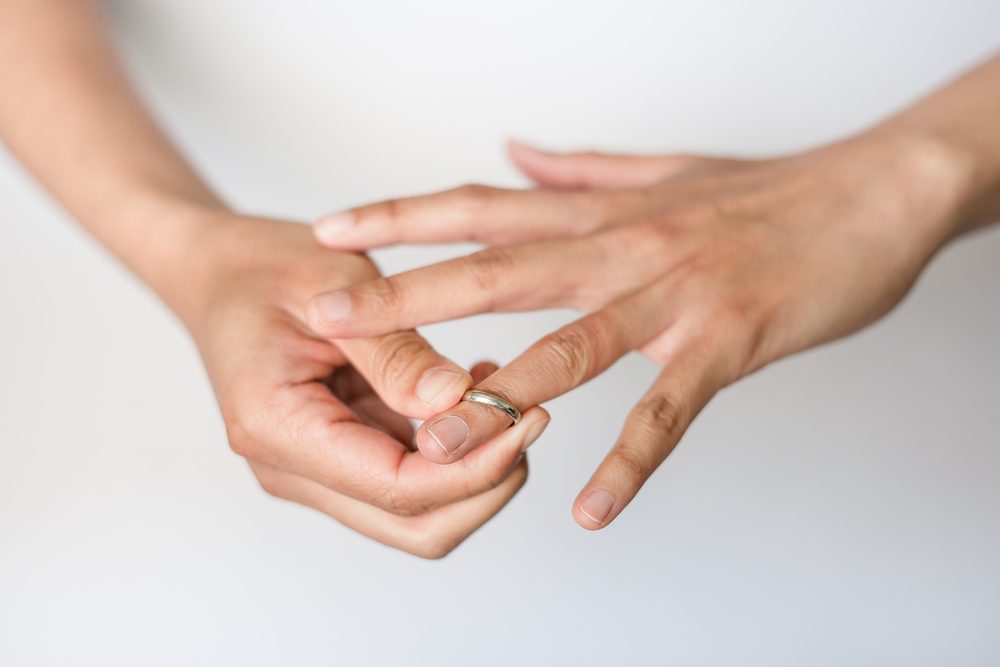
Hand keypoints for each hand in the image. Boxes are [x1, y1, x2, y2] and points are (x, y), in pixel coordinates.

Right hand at [183, 214, 548, 556]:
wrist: (217, 272)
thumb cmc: (264, 269)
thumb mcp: (335, 287)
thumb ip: (396, 353)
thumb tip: (459, 400)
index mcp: (277, 429)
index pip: (399, 487)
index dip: (476, 464)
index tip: (528, 416)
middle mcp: (292, 469)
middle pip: (417, 526)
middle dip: (487, 484)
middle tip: (531, 416)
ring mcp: (315, 470)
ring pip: (420, 512)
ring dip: (475, 467)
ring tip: (503, 394)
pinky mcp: (338, 456)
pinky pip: (410, 476)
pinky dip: (453, 446)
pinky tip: (472, 390)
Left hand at [306, 132, 976, 529]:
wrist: (872, 193)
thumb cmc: (766, 193)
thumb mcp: (660, 171)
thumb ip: (578, 166)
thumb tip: (513, 149)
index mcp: (600, 214)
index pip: (480, 208)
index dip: (401, 217)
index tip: (332, 228)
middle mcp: (620, 249)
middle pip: (496, 270)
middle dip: (406, 295)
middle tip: (329, 315)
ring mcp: (670, 295)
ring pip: (569, 345)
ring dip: (499, 392)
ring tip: (432, 437)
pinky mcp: (725, 340)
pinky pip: (667, 410)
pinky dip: (629, 460)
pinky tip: (591, 507)